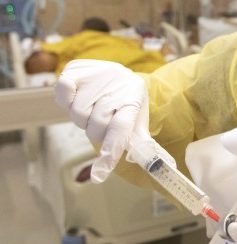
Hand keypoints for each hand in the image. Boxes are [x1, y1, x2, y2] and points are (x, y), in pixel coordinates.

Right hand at [55, 59, 151, 181]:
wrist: (119, 77)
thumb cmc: (127, 106)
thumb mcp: (137, 123)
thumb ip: (143, 146)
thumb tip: (166, 167)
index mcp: (134, 101)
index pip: (120, 128)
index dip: (110, 150)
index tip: (100, 174)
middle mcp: (117, 86)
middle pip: (96, 125)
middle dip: (96, 132)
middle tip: (101, 122)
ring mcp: (98, 75)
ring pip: (78, 113)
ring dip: (82, 118)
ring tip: (91, 108)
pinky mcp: (77, 68)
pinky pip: (63, 91)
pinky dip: (66, 98)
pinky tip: (77, 95)